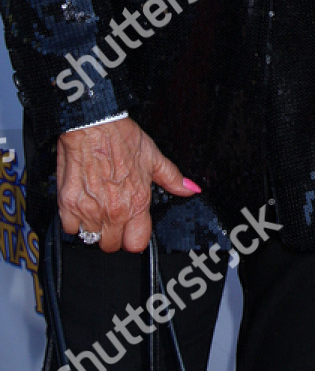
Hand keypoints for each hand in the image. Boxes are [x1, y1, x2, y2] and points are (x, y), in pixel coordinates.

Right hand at [57, 118, 197, 253]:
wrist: (93, 124)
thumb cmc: (121, 137)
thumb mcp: (153, 156)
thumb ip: (172, 179)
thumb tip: (190, 189)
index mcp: (137, 202)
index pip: (137, 243)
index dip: (134, 237)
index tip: (132, 229)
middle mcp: (114, 211)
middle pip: (111, 246)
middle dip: (113, 235)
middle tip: (113, 217)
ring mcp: (90, 210)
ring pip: (90, 238)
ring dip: (93, 227)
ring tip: (97, 208)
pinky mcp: (68, 204)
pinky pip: (69, 228)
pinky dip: (73, 221)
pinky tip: (82, 205)